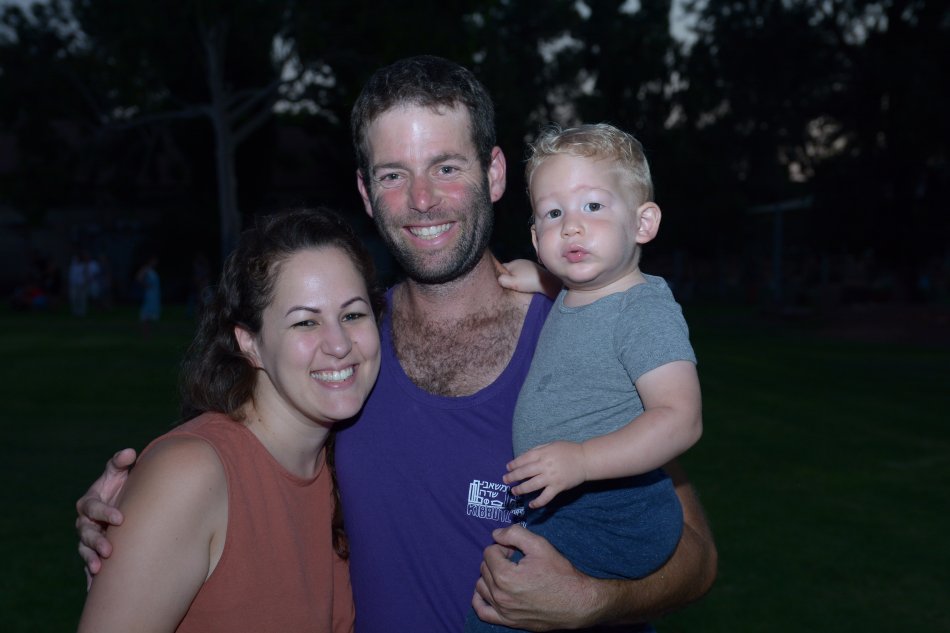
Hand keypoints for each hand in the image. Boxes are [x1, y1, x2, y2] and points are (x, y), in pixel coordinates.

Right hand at [76, 448, 136, 587]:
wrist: (127, 503)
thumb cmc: (122, 485)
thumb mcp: (120, 473)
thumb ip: (121, 462)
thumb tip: (129, 452)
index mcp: (90, 502)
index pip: (92, 507)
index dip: (104, 512)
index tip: (121, 518)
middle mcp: (85, 522)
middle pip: (86, 533)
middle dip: (96, 541)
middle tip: (110, 549)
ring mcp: (88, 539)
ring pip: (85, 550)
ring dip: (91, 559)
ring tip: (100, 568)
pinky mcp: (93, 552)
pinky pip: (89, 564)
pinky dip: (92, 574)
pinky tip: (96, 586)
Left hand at [471, 525, 600, 629]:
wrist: (576, 603)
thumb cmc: (560, 573)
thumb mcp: (540, 545)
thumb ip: (514, 534)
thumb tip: (495, 534)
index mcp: (505, 575)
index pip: (489, 552)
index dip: (503, 547)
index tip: (516, 551)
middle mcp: (500, 595)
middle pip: (484, 567)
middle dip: (497, 559)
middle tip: (515, 560)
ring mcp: (502, 610)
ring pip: (481, 586)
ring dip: (490, 575)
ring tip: (508, 574)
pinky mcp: (507, 621)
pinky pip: (482, 611)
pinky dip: (480, 599)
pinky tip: (490, 590)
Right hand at [497, 259, 560, 298]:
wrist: (548, 282)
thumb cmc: (530, 282)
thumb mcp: (514, 283)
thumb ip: (503, 280)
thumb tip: (498, 279)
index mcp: (513, 263)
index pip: (500, 268)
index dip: (499, 275)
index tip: (501, 284)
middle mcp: (520, 261)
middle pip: (508, 270)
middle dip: (508, 277)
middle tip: (509, 286)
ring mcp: (528, 265)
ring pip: (516, 272)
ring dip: (516, 278)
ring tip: (518, 286)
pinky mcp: (534, 270)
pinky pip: (524, 274)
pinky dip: (523, 278)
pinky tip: (525, 284)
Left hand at [504, 441, 585, 507]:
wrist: (585, 460)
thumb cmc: (568, 451)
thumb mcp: (551, 445)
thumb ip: (538, 450)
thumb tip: (523, 457)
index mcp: (543, 453)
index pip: (524, 459)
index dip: (514, 464)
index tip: (508, 468)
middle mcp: (545, 465)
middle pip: (524, 472)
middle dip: (513, 476)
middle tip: (505, 480)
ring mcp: (551, 477)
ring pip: (532, 485)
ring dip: (521, 489)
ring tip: (514, 491)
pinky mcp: (558, 487)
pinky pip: (545, 497)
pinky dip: (538, 502)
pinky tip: (531, 504)